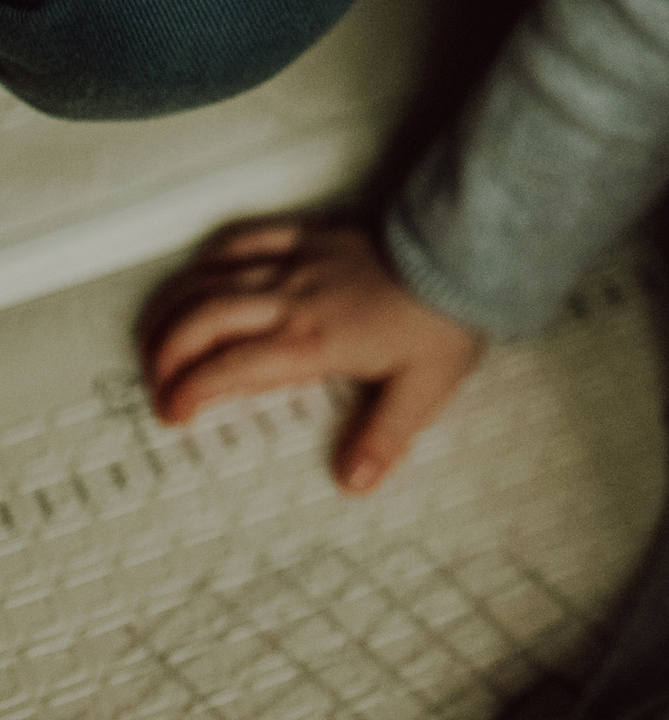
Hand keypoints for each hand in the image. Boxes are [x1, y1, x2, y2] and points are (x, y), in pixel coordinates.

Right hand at [139, 217, 485, 490]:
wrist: (465, 250)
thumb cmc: (444, 316)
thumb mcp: (423, 389)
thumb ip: (383, 438)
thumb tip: (353, 483)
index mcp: (312, 341)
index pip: (228, 368)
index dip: (188, 391)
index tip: (173, 413)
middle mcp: (292, 299)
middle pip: (202, 320)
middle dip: (165, 354)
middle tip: (156, 384)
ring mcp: (297, 263)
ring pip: (211, 277)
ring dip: (173, 308)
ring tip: (153, 336)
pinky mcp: (310, 236)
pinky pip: (246, 238)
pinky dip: (210, 257)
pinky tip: (196, 273)